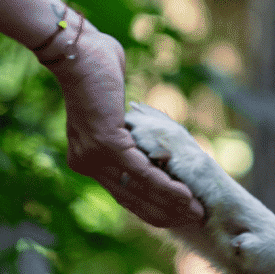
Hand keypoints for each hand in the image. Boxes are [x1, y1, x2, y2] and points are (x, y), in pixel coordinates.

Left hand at [46, 19, 204, 227]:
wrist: (78, 53)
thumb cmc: (96, 71)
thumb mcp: (111, 110)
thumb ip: (125, 130)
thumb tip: (143, 138)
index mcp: (85, 159)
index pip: (123, 194)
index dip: (151, 208)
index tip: (177, 217)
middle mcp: (86, 164)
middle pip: (131, 200)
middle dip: (165, 213)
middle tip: (193, 220)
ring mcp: (94, 156)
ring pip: (139, 190)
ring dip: (171, 204)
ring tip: (196, 211)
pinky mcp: (106, 144)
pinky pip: (141, 172)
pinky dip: (166, 186)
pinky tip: (186, 194)